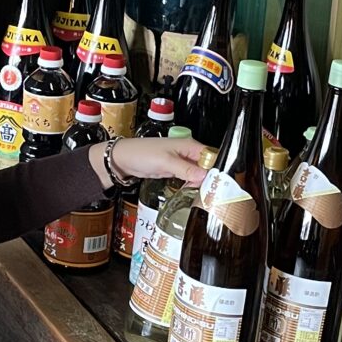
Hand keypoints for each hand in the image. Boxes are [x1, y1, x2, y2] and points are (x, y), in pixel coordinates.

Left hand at [90, 136, 209, 189]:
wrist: (122, 159)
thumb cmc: (142, 154)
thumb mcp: (166, 162)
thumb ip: (187, 170)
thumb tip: (206, 176)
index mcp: (189, 145)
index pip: (211, 157)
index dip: (217, 170)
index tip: (219, 185)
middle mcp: (187, 152)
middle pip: (207, 166)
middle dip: (210, 179)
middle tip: (211, 194)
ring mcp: (181, 161)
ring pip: (198, 173)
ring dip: (201, 183)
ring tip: (203, 196)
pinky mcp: (174, 169)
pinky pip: (189, 177)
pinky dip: (191, 184)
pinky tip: (192, 192)